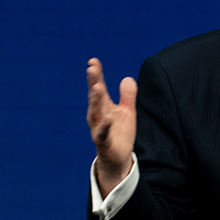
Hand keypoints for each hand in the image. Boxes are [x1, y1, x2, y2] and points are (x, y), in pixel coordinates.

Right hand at [86, 58, 136, 195]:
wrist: (118, 158)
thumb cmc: (119, 133)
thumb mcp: (126, 112)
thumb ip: (127, 96)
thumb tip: (128, 78)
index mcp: (103, 106)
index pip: (99, 87)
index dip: (96, 75)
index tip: (93, 61)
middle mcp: (98, 115)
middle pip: (95, 97)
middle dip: (93, 83)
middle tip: (91, 69)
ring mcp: (98, 128)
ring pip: (95, 113)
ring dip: (95, 100)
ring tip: (97, 87)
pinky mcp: (103, 142)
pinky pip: (102, 133)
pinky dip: (104, 126)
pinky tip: (108, 118)